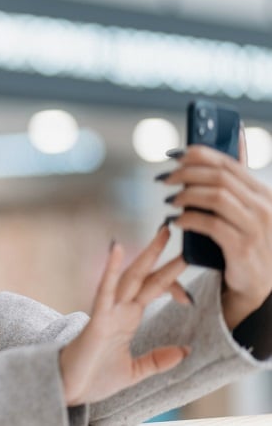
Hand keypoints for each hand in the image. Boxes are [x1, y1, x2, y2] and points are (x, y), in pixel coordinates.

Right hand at [60, 227, 189, 405]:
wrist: (69, 390)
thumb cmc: (94, 378)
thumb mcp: (135, 371)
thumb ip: (157, 360)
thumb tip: (185, 351)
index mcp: (127, 319)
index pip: (154, 291)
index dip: (174, 285)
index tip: (190, 295)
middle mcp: (119, 310)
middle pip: (145, 276)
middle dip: (161, 254)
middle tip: (175, 228)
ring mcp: (108, 312)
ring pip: (131, 277)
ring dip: (147, 255)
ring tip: (163, 233)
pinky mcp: (98, 319)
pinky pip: (105, 290)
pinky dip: (112, 270)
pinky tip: (117, 249)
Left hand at [160, 126, 271, 328]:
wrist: (258, 288)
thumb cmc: (246, 244)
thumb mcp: (245, 212)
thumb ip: (237, 183)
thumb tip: (234, 137)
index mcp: (265, 194)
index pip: (230, 164)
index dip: (200, 155)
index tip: (175, 155)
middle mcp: (265, 207)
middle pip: (221, 177)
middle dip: (186, 173)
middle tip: (164, 179)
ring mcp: (256, 227)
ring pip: (217, 197)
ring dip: (186, 195)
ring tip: (169, 200)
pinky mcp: (242, 247)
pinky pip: (211, 225)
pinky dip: (189, 219)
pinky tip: (175, 221)